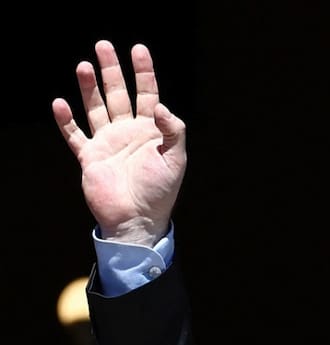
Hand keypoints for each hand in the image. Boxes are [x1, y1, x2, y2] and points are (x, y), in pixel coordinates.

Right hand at [52, 40, 185, 244]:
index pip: (148, 94)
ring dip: (89, 88)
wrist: (136, 220)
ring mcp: (107, 144)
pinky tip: (60, 103)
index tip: (139, 49)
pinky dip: (66, 120)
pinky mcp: (90, 158)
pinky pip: (75, 135)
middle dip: (112, 71)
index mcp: (151, 132)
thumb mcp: (175, 159)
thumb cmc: (160, 192)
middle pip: (118, 94)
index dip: (144, 72)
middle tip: (104, 45)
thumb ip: (172, 131)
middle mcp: (128, 133)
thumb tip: (161, 106)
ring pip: (96, 108)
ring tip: (84, 65)